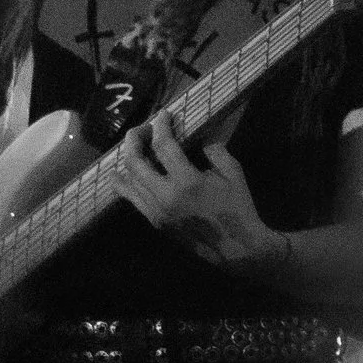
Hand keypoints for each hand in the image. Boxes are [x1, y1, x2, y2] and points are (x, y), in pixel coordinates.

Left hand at [110, 115, 283, 277]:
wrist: (236, 248)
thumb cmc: (238, 208)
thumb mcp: (234, 173)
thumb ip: (215, 151)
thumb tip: (199, 139)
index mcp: (188, 182)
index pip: (164, 146)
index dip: (160, 125)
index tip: (163, 114)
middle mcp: (166, 196)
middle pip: (135, 161)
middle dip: (134, 139)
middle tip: (141, 129)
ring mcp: (156, 211)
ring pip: (128, 181)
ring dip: (127, 159)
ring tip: (133, 146)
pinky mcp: (155, 222)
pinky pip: (132, 199)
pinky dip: (126, 183)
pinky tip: (124, 173)